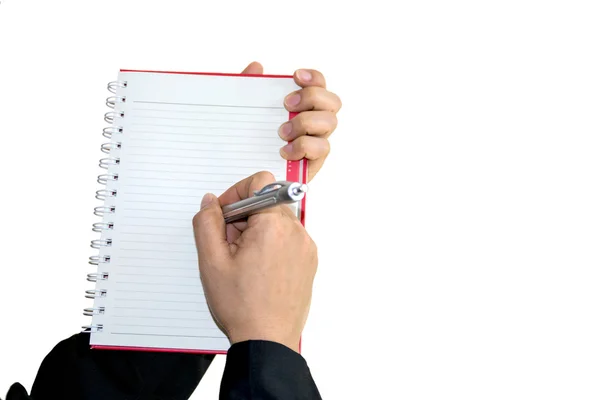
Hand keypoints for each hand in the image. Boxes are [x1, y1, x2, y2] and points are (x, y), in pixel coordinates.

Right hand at [192, 172, 317, 351]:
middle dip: (244, 216)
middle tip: (228, 245)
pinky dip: (271, 244)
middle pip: (268, 202)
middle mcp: (296, 231)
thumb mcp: (211, 261)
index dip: (237, 192)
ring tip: (243, 261)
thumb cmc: (242, 306)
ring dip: (257, 230)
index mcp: (274, 225)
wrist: (268, 340)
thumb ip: (207, 223)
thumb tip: (210, 202)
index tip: (224, 214)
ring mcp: (306, 247)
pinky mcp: (309, 261)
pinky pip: (288, 238)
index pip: (260, 181)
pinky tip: (258, 269)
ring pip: (278, 221)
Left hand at [241, 62, 341, 181]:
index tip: (295, 76)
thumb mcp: (246, 111)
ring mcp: (317, 141)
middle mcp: (315, 122)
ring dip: (306, 122)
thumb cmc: (251, 140)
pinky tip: (286, 150)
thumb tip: (256, 67)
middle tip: (287, 105)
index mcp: (303, 106)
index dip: (314, 78)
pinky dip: (304, 146)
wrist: (245, 172)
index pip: (320, 85)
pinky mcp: (314, 161)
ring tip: (282, 132)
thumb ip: (249, 88)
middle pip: (333, 101)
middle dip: (311, 98)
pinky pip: (322, 148)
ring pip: (330, 122)